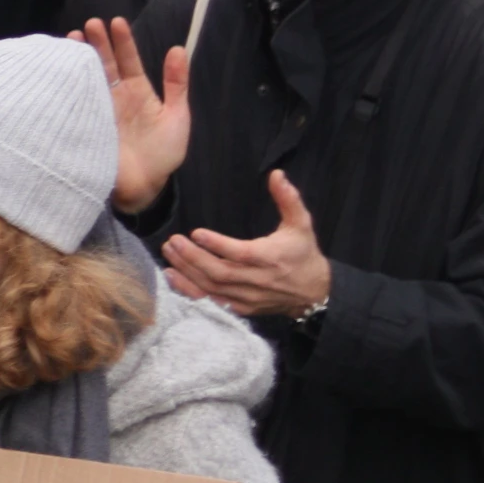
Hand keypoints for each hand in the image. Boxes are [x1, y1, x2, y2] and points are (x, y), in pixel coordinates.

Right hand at [73, 17, 188, 211]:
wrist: (144, 187)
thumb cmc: (163, 154)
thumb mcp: (177, 116)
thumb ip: (176, 84)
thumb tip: (178, 49)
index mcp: (137, 92)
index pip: (129, 61)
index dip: (123, 42)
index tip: (116, 22)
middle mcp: (115, 97)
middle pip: (104, 64)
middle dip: (97, 44)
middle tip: (90, 25)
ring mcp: (98, 110)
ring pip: (88, 78)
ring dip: (80, 59)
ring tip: (73, 39)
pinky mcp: (85, 124)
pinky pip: (75, 101)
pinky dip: (68, 85)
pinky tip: (61, 70)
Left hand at [165, 170, 334, 315]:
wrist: (314, 291)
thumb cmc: (303, 253)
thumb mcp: (301, 224)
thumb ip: (288, 199)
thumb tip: (277, 174)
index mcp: (272, 258)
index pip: (241, 254)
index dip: (217, 245)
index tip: (196, 233)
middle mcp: (258, 280)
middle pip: (220, 272)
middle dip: (192, 258)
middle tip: (173, 242)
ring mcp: (249, 297)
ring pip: (212, 288)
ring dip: (186, 272)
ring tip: (169, 253)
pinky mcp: (242, 308)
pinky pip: (212, 302)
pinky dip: (190, 291)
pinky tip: (173, 276)